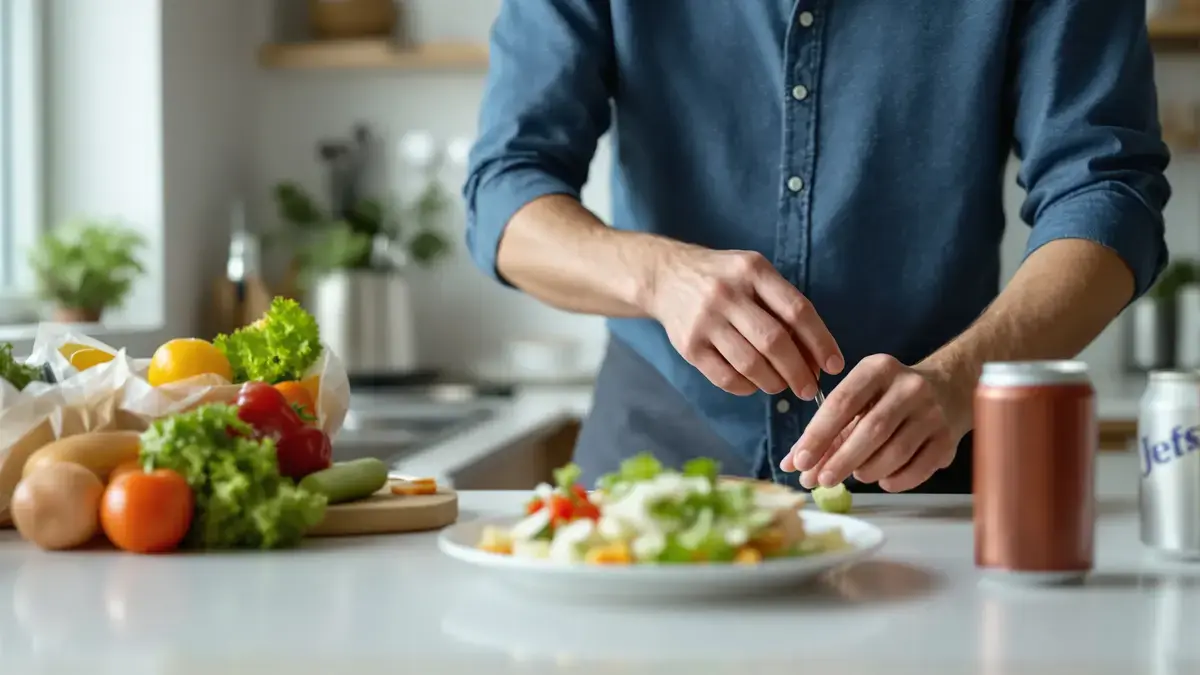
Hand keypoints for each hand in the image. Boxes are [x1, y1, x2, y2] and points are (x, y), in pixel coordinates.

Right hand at [643, 244, 843, 397]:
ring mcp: (705, 320)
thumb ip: (783, 305)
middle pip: (774, 342)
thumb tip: (816, 355)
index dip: (820, 342)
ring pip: (750, 364)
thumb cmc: (723, 278)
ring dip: (774, 383)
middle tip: (810, 388)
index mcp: (753, 270)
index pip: (797, 310)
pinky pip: (725, 377)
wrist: (666, 277)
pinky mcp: (688, 345)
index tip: (834, 365)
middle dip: (799, 372)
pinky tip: (754, 384)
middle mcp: (727, 293)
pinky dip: (746, 388)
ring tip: (781, 386)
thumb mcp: (753, 273)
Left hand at [779, 354, 969, 491]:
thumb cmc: (889, 397)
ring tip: (856, 475)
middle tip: (821, 480)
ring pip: (895, 452)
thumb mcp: (859, 399)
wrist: (950, 387)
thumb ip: (825, 430)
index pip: (842, 402)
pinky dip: (895, 480)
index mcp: (878, 369)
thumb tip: (792, 463)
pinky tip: (883, 480)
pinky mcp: (949, 439)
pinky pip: (918, 469)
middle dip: (841, 459)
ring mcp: (933, 413)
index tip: (800, 461)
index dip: (818, 434)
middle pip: (870, 429)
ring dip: (868, 471)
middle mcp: (908, 387)